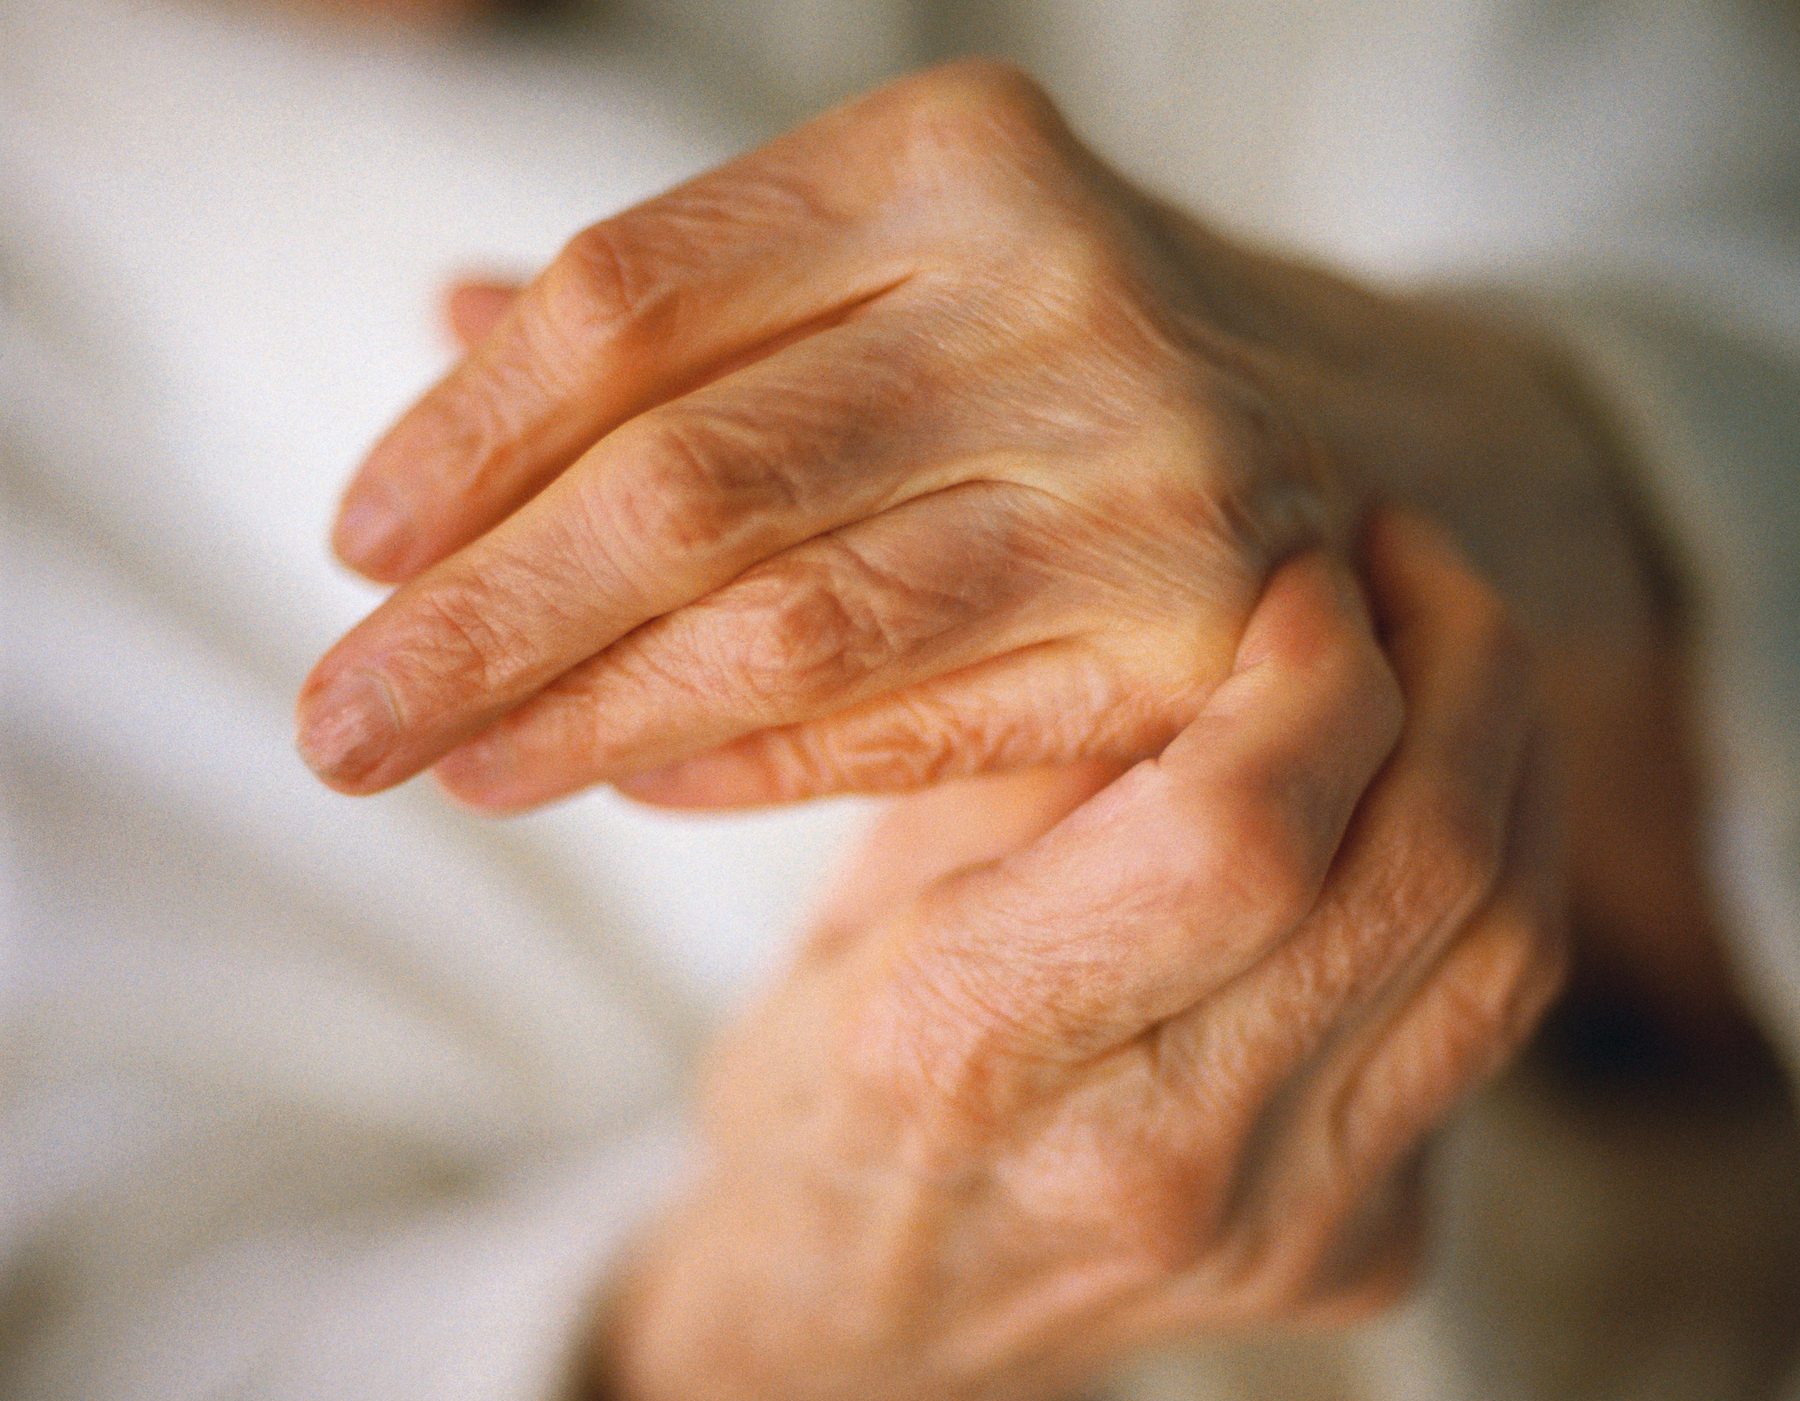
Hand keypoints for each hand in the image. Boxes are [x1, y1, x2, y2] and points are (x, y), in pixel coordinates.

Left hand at [296, 60, 1646, 814]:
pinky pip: (921, 718)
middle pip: (687, 467)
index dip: (465, 429)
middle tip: (331, 720)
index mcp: (956, 151)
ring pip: (788, 615)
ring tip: (442, 770)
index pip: (634, 291)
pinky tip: (634, 783)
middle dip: (478, 611)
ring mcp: (1156, 463)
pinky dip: (755, 762)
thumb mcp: (911, 270)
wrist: (1400, 443)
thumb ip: (700, 307)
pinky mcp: (1215, 638)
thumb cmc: (1090, 363)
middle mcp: (1066, 284)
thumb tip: (431, 321)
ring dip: (585, 712)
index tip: (354, 542)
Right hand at [597, 517, 1565, 1400]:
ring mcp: (1280, 1229)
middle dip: (1455, 665)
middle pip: (1420, 872)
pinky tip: (1433, 787)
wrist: (857, 1327)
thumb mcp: (857, 896)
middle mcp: (1151, 1161)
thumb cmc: (827, 1082)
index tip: (1304, 557)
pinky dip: (1492, 872)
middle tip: (1407, 556)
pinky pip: (1489, 1021)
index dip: (1316, 662)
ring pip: (1504, 947)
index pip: (1240, 831)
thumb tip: (1216, 581)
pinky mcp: (1360, 1254)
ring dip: (1511, 758)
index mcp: (969, 1053)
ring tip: (1447, 646)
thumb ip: (1030, 758)